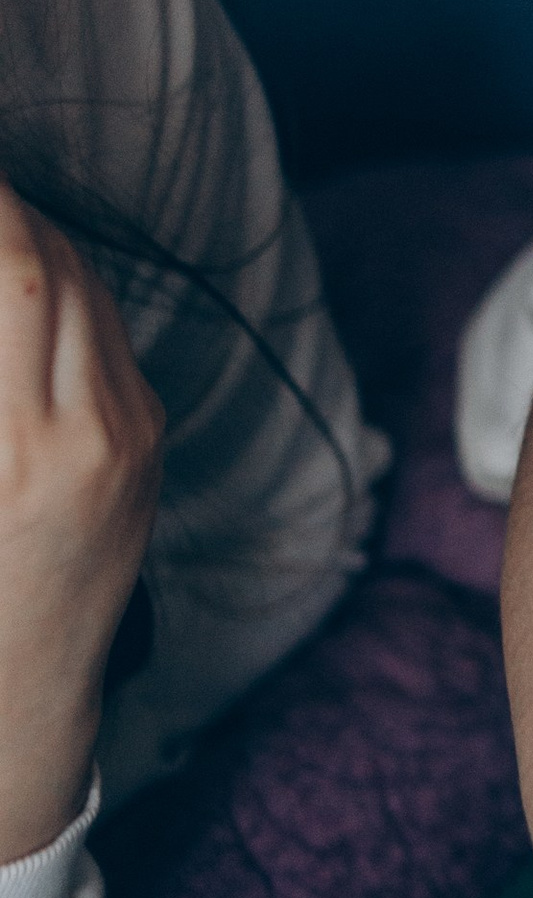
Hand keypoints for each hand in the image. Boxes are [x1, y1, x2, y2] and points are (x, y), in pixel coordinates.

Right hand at [0, 163, 162, 861]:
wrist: (22, 686)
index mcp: (20, 447)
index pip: (18, 276)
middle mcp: (91, 432)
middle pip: (55, 267)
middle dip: (4, 210)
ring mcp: (134, 434)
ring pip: (89, 290)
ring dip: (33, 239)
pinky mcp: (152, 439)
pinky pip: (110, 332)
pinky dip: (64, 291)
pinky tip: (22, 278)